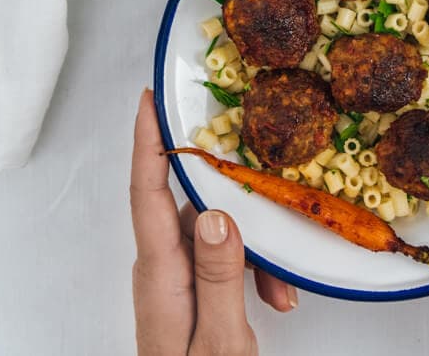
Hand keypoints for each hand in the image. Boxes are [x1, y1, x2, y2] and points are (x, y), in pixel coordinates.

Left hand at [131, 89, 296, 355]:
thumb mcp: (221, 339)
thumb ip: (219, 275)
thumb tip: (218, 212)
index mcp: (159, 273)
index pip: (147, 190)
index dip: (147, 139)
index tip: (149, 98)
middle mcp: (161, 269)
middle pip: (193, 206)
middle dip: (236, 197)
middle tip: (268, 180)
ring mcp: (174, 281)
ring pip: (216, 233)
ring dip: (254, 248)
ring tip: (281, 287)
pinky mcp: (190, 293)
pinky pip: (221, 260)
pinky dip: (251, 270)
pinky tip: (276, 297)